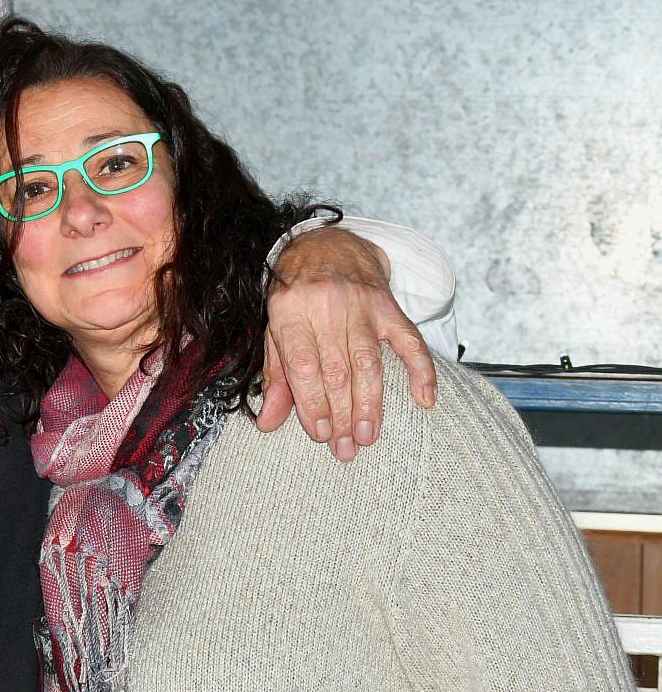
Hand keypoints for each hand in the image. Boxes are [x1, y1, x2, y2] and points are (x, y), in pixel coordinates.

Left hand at [255, 226, 437, 459]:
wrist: (327, 243)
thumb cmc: (296, 294)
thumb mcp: (275, 328)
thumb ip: (275, 376)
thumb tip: (267, 423)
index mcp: (289, 309)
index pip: (302, 364)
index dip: (311, 402)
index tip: (319, 434)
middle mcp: (325, 305)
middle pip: (336, 368)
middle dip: (341, 413)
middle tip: (346, 448)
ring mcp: (361, 304)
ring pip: (369, 361)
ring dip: (370, 403)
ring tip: (369, 436)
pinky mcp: (389, 305)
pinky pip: (409, 340)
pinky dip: (421, 370)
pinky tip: (425, 399)